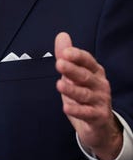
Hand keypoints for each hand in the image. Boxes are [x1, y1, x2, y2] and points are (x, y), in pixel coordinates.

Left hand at [55, 32, 122, 159]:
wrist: (99, 124)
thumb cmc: (84, 93)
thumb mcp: (74, 74)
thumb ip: (66, 56)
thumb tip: (62, 35)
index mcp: (95, 71)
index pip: (88, 61)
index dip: (77, 56)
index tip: (65, 52)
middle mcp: (100, 84)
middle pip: (85, 76)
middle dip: (72, 70)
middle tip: (59, 64)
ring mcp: (100, 101)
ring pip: (84, 94)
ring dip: (71, 90)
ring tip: (59, 85)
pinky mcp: (98, 117)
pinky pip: (87, 113)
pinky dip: (76, 110)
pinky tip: (66, 108)